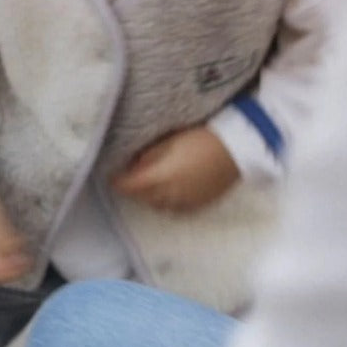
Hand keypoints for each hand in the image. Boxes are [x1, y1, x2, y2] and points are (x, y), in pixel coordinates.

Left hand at [111, 127, 239, 212]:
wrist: (236, 148)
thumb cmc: (201, 137)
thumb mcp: (170, 139)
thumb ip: (149, 155)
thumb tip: (133, 164)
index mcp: (159, 178)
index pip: (128, 186)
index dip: (117, 180)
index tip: (110, 173)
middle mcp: (169, 196)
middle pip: (141, 198)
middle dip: (132, 188)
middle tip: (129, 174)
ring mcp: (184, 203)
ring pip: (157, 206)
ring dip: (148, 196)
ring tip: (149, 181)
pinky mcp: (198, 206)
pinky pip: (174, 209)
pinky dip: (166, 201)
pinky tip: (169, 190)